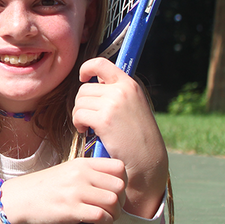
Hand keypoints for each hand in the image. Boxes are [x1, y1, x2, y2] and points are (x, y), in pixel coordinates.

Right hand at [0, 158, 127, 223]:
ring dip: (114, 214)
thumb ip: (87, 174)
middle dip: (120, 201)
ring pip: (113, 202)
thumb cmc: (42, 189)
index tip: (115, 191)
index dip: (122, 181)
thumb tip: (111, 184)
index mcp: (81, 163)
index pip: (118, 167)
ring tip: (105, 217)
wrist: (17, 200)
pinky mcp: (71, 210)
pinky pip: (102, 216)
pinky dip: (106, 223)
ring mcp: (76, 192)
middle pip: (119, 186)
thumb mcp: (66, 171)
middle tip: (112, 208)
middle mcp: (80, 174)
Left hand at [74, 57, 168, 216]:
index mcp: (129, 84)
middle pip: (84, 89)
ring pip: (79, 102)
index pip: (102, 63)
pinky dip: (78, 124)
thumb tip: (93, 80)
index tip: (82, 77)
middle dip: (82, 104)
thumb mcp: (133, 105)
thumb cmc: (136, 135)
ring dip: (79, 115)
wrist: (147, 160)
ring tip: (89, 126)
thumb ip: (116, 91)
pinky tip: (86, 131)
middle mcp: (122, 90)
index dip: (87, 67)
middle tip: (89, 118)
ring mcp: (113, 104)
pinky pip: (78, 115)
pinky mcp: (104, 120)